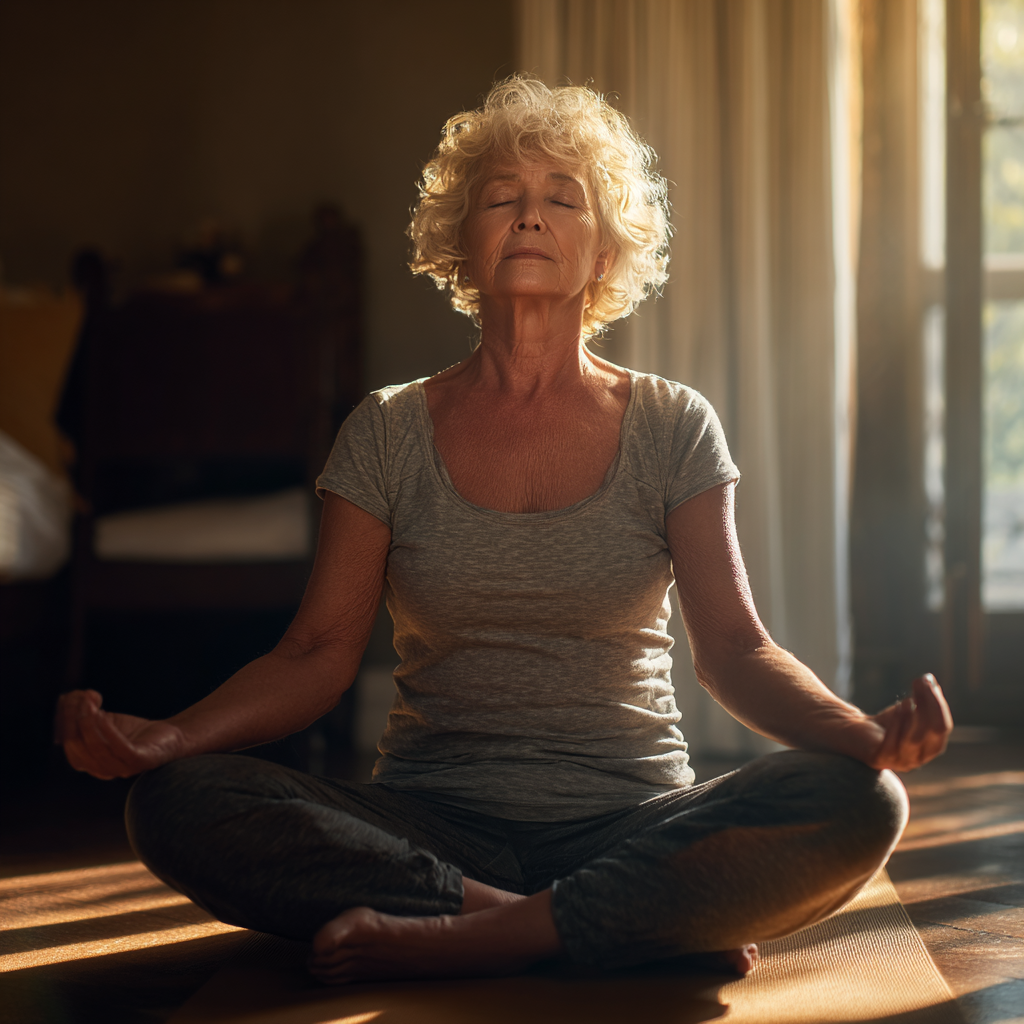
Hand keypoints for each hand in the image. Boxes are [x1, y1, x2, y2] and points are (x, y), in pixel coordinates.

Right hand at [55, 689, 187, 779]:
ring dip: (90, 727)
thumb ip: (88, 716)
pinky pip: (120, 749)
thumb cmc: (137, 731)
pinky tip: (103, 716)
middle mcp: (105, 770)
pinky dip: (108, 732)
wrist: (173, 737)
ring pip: (98, 750)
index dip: (65, 726)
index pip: (72, 749)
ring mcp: (123, 768)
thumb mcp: (107, 723)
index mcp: (94, 764)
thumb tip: (66, 699)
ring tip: (88, 707)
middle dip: (75, 725)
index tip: (67, 702)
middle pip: (81, 751)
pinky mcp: (140, 761)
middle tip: (79, 702)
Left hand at [865, 674, 952, 771]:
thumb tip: (930, 680)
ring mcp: (899, 762)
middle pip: (932, 734)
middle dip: (929, 706)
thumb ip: (921, 699)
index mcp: (930, 747)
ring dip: (914, 716)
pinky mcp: (879, 759)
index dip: (938, 704)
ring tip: (908, 699)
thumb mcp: (907, 710)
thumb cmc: (885, 722)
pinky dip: (898, 725)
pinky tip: (899, 707)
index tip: (929, 680)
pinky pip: (892, 745)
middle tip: (921, 683)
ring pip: (914, 740)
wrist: (853, 732)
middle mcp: (918, 758)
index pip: (942, 727)